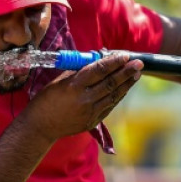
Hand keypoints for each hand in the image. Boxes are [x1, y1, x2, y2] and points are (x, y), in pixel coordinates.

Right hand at [20, 53, 142, 141]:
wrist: (40, 125)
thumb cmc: (47, 99)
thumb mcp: (59, 80)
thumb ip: (79, 71)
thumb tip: (97, 60)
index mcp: (75, 86)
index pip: (100, 70)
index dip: (114, 62)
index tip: (125, 55)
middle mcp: (85, 99)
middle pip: (111, 83)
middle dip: (127, 72)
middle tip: (139, 63)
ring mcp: (90, 112)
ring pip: (113, 95)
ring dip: (126, 84)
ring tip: (136, 75)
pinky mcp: (92, 121)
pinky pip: (109, 106)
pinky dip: (117, 96)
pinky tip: (124, 89)